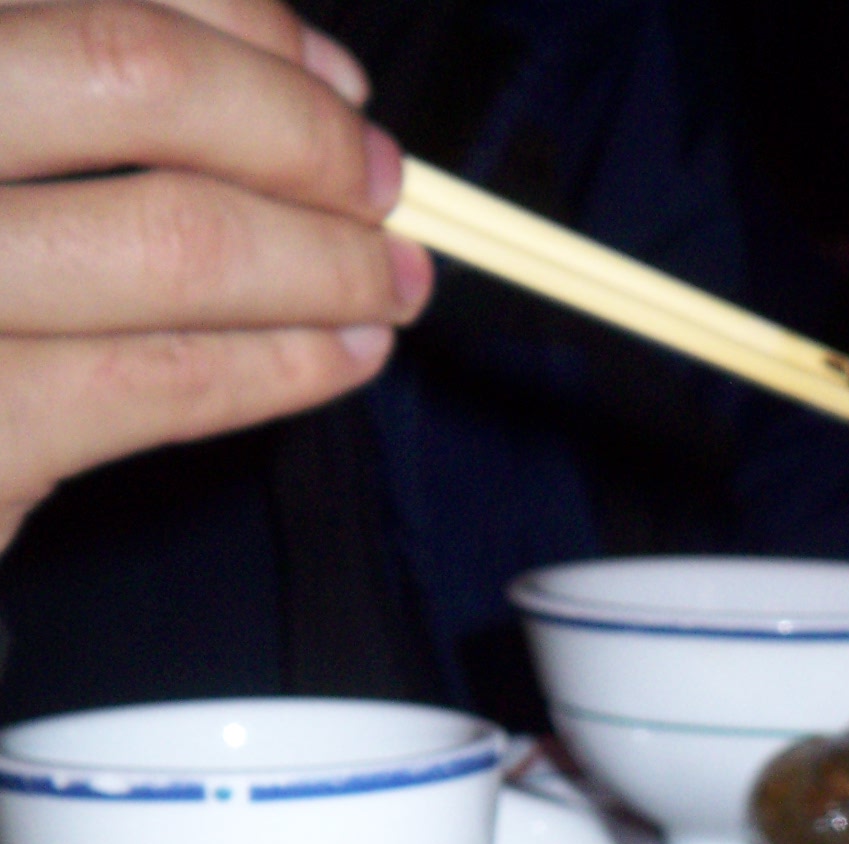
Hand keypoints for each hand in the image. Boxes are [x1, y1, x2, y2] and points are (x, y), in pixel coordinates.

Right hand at [0, 0, 433, 549]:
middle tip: (381, 189)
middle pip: (136, 73)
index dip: (243, 19)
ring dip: (322, 262)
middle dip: (300, 134)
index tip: (334, 82)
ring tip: (388, 285)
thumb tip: (307, 76)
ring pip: (172, 237)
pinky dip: (280, 365)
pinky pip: (157, 380)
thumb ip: (87, 81)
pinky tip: (342, 358)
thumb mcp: (4, 156)